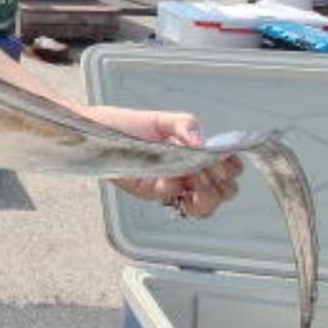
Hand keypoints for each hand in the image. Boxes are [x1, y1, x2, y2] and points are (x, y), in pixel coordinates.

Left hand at [86, 105, 243, 218]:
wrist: (97, 128)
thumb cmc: (127, 124)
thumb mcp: (163, 120)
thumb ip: (187, 125)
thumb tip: (203, 143)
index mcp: (192, 158)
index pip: (225, 173)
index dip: (231, 171)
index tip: (228, 161)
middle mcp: (184, 175)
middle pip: (221, 195)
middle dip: (224, 186)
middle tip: (214, 172)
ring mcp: (167, 185)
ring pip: (201, 207)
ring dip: (208, 195)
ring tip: (200, 178)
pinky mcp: (148, 190)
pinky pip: (171, 195)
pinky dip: (176, 186)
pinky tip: (174, 175)